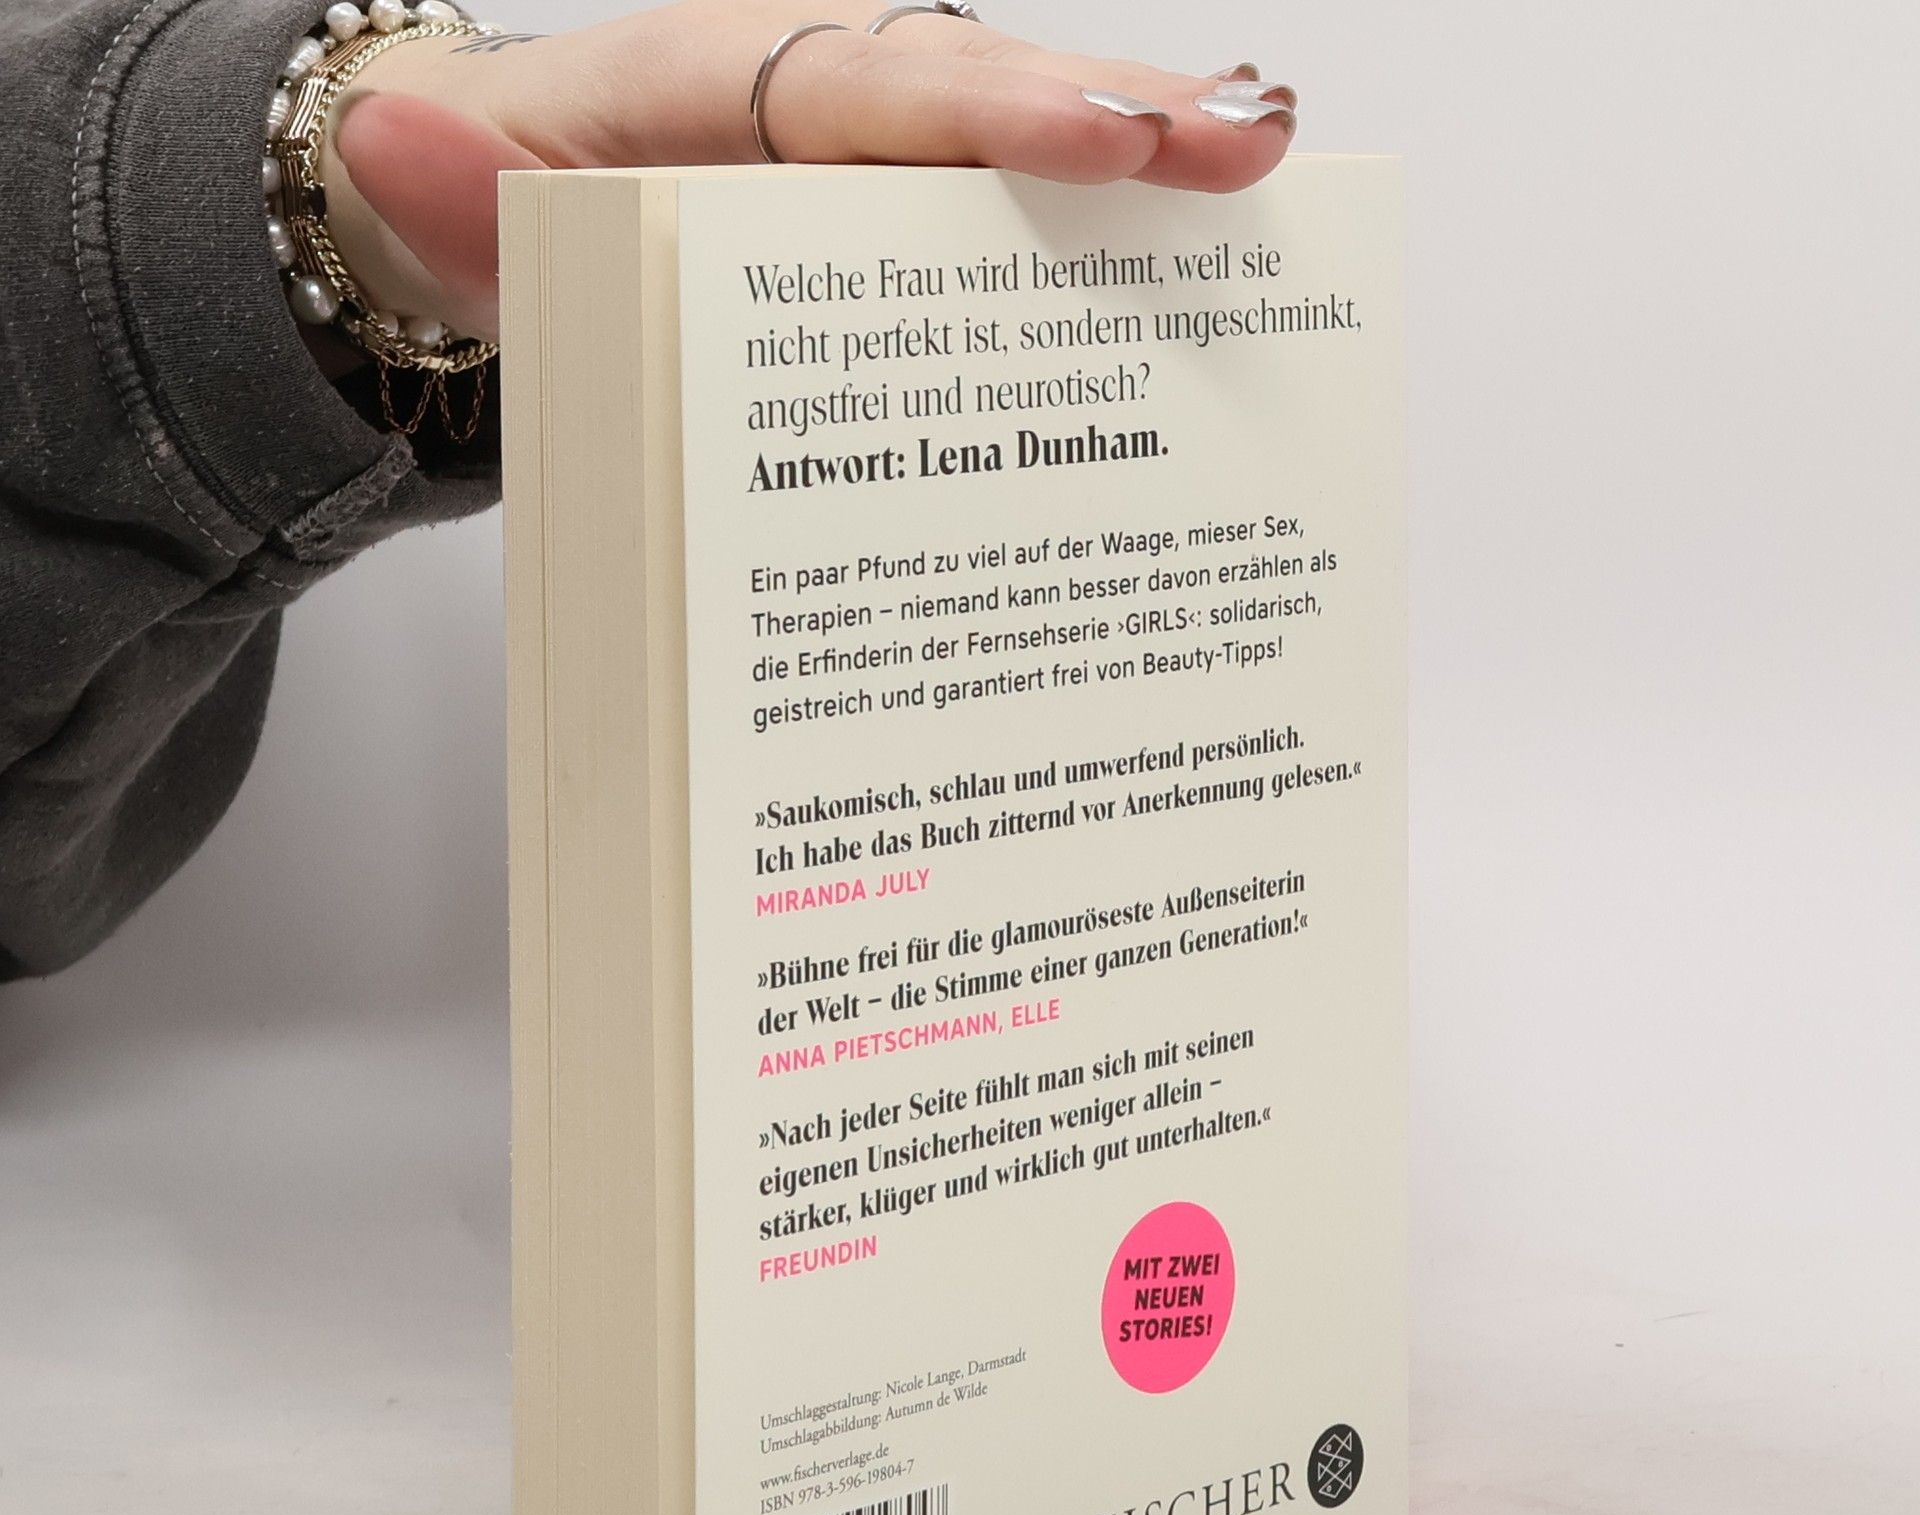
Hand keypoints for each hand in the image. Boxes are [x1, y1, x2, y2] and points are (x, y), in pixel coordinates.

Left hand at [322, 2, 1297, 342]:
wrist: (524, 238)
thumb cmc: (523, 213)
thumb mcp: (459, 199)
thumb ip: (444, 182)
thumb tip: (401, 142)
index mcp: (734, 83)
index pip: (879, 85)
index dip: (995, 108)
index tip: (1098, 134)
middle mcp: (837, 116)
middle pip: (999, 102)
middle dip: (1129, 125)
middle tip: (1247, 151)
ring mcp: (890, 185)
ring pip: (1036, 172)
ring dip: (1156, 192)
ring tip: (1272, 208)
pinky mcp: (914, 254)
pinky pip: (1019, 254)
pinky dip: (1116, 275)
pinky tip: (1206, 309)